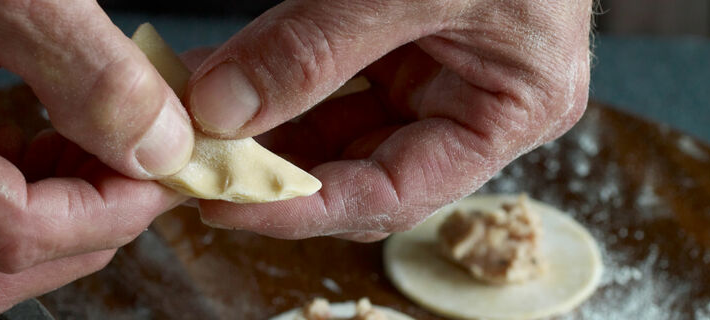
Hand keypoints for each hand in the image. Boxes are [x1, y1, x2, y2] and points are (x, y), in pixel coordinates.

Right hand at [0, 1, 193, 317]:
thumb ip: (93, 75)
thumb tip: (161, 152)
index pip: (6, 233)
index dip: (105, 215)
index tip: (167, 173)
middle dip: (84, 234)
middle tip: (148, 175)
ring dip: (66, 219)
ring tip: (117, 151)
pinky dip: (41, 191)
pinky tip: (75, 142)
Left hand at [188, 0, 592, 240]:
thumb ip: (313, 48)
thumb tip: (220, 108)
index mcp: (514, 109)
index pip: (396, 193)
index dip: (305, 208)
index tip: (225, 205)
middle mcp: (474, 102)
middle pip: (360, 168)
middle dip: (275, 168)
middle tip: (197, 167)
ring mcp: (436, 69)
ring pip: (335, 126)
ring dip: (264, 128)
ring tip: (195, 122)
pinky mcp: (399, 38)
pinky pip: (328, 77)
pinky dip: (274, 82)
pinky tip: (220, 81)